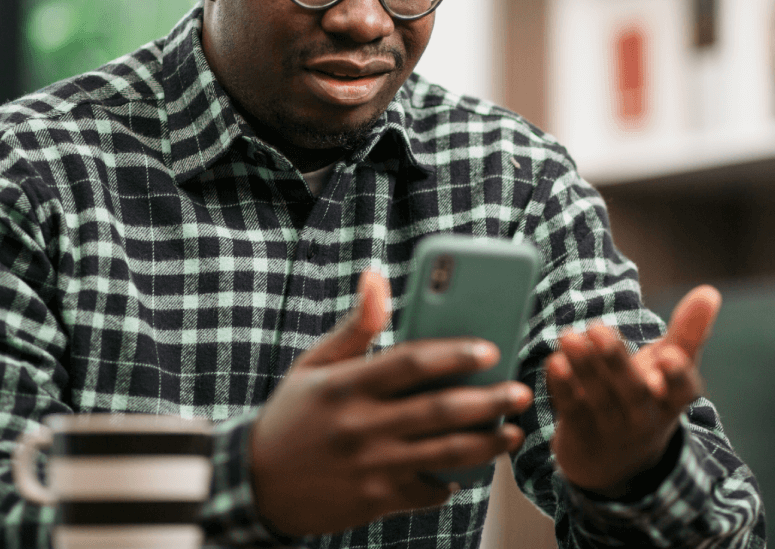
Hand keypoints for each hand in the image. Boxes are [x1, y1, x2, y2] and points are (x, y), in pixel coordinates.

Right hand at [249, 269, 533, 535]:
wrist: (255, 485)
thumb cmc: (291, 414)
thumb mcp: (314, 364)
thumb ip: (356, 325)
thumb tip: (377, 276)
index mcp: (346, 386)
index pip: (410, 363)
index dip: (454, 354)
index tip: (490, 348)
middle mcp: (361, 426)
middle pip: (439, 410)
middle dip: (488, 400)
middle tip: (520, 391)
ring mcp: (371, 466)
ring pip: (444, 453)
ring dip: (487, 443)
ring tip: (514, 431)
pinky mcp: (376, 499)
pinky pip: (428, 490)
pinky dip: (453, 480)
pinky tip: (472, 468)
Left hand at [545, 285, 720, 494]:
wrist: (614, 464)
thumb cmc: (648, 399)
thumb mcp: (670, 370)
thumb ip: (688, 332)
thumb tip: (709, 291)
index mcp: (672, 400)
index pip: (682, 390)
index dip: (677, 375)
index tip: (669, 356)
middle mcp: (645, 418)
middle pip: (633, 392)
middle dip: (616, 362)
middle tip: (599, 329)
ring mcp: (612, 430)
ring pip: (598, 398)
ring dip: (583, 367)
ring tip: (569, 336)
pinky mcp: (581, 434)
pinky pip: (571, 410)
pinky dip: (562, 388)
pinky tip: (555, 362)